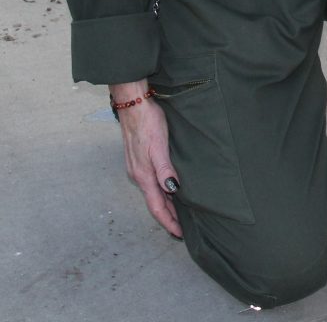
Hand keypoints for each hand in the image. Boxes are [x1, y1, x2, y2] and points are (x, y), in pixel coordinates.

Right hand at [109, 81, 182, 237]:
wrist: (132, 104)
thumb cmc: (148, 122)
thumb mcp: (159, 145)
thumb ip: (164, 168)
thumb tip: (172, 190)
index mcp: (144, 175)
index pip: (156, 206)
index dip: (168, 221)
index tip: (179, 234)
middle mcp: (138, 175)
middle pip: (154, 202)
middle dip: (168, 216)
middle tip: (183, 228)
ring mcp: (137, 167)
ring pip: (152, 193)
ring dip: (165, 204)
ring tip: (179, 212)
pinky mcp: (138, 159)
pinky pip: (150, 183)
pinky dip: (160, 191)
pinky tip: (168, 188)